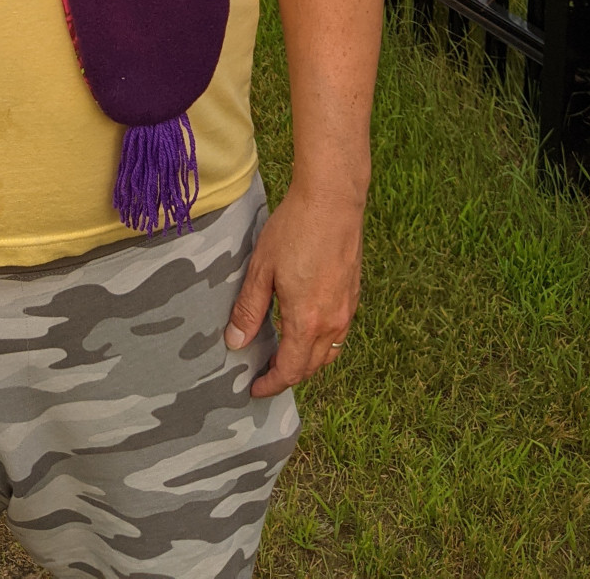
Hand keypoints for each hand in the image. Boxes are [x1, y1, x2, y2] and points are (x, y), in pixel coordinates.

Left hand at [223, 185, 361, 397]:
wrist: (332, 200)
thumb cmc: (295, 230)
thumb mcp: (261, 269)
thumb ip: (249, 310)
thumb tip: (236, 343)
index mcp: (307, 321)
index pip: (291, 370)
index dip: (272, 384)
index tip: (255, 388)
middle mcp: (332, 322)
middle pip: (313, 367)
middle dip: (289, 375)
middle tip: (266, 372)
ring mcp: (347, 309)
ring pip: (330, 352)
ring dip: (308, 361)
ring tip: (285, 354)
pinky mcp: (353, 293)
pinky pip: (340, 332)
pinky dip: (323, 342)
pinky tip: (307, 327)